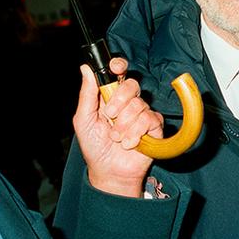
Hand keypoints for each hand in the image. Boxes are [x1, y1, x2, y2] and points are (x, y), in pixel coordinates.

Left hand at [73, 61, 161, 196]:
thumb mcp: (83, 119)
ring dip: (123, 124)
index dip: (119, 66)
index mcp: (110, 96)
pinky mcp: (154, 126)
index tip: (115, 68)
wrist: (109, 172)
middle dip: (119, 100)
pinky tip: (129, 143)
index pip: (118, 72)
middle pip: (131, 84)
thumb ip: (87, 94)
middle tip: (109, 115)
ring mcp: (142, 113)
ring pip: (138, 104)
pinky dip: (135, 133)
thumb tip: (86, 68)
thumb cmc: (95, 146)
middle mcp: (128, 102)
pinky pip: (148, 119)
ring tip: (116, 138)